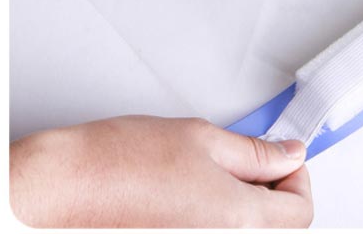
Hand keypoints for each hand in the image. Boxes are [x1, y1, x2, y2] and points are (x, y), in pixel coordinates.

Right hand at [9, 116, 312, 227]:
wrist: (62, 190)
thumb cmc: (120, 164)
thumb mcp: (202, 138)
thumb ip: (255, 152)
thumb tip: (288, 154)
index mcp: (238, 220)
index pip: (300, 211)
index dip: (297, 178)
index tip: (284, 158)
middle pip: (278, 228)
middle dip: (273, 192)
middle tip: (252, 162)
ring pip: (248, 232)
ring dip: (246, 205)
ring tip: (216, 174)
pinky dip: (218, 217)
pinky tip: (194, 194)